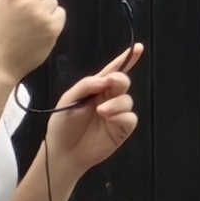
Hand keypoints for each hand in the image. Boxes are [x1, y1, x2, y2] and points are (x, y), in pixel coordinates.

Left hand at [43, 44, 142, 174]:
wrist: (63, 152)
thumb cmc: (62, 124)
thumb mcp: (69, 99)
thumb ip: (86, 85)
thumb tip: (106, 78)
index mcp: (95, 89)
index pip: (111, 71)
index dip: (125, 60)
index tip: (137, 48)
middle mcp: (108, 99)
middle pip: (122, 82)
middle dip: (120, 79)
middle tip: (111, 83)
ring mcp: (116, 114)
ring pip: (127, 100)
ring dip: (117, 103)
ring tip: (102, 112)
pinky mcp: (121, 129)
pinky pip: (130, 118)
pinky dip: (122, 116)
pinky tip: (110, 119)